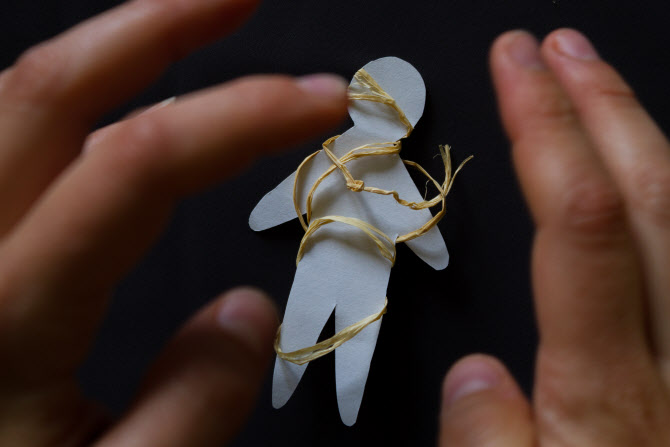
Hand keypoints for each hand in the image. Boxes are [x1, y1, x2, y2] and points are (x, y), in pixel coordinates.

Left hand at [0, 1, 347, 444]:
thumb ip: (192, 406)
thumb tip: (249, 311)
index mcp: (5, 321)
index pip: (134, 171)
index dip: (239, 116)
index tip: (322, 102)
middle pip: (50, 93)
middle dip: (159, 25)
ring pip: (14, 103)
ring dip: (111, 47)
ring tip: (190, 25)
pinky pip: (6, 144)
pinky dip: (66, 98)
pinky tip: (111, 98)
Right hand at [438, 29, 669, 445]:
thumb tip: (471, 373)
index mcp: (612, 405)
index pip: (581, 227)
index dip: (547, 130)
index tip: (513, 66)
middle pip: (650, 203)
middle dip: (598, 107)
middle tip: (554, 46)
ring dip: (640, 135)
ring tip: (592, 78)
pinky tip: (650, 177)